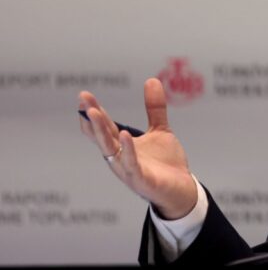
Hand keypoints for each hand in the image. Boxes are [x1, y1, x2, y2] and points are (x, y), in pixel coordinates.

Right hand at [79, 78, 197, 219]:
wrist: (182, 190)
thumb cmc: (165, 163)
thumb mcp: (160, 130)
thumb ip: (154, 108)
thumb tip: (152, 80)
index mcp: (122, 146)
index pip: (104, 127)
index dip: (93, 112)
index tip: (83, 95)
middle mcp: (120, 157)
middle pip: (102, 135)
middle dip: (92, 117)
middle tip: (83, 99)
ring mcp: (128, 169)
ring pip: (110, 149)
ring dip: (101, 131)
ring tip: (94, 112)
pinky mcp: (141, 180)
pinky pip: (131, 164)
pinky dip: (128, 150)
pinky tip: (125, 135)